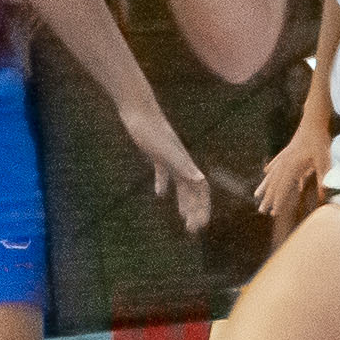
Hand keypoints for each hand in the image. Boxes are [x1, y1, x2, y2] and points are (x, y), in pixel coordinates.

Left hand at [123, 98, 216, 234]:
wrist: (138, 109)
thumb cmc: (150, 130)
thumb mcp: (165, 151)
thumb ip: (182, 165)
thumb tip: (200, 180)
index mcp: (184, 163)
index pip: (199, 189)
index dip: (202, 207)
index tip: (199, 226)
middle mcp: (181, 161)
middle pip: (193, 189)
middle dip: (195, 210)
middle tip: (193, 230)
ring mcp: (169, 157)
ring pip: (181, 183)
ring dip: (184, 200)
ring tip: (183, 217)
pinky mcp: (156, 153)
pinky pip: (164, 173)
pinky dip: (163, 184)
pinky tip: (159, 194)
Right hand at [257, 120, 330, 225]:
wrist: (313, 121)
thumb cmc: (319, 140)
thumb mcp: (324, 161)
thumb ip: (323, 178)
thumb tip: (323, 196)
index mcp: (292, 167)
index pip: (283, 188)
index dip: (279, 201)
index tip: (273, 213)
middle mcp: (285, 163)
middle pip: (274, 184)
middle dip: (268, 198)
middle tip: (261, 211)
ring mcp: (284, 156)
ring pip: (272, 175)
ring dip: (265, 186)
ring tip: (256, 194)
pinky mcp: (287, 151)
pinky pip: (276, 164)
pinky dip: (271, 170)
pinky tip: (266, 173)